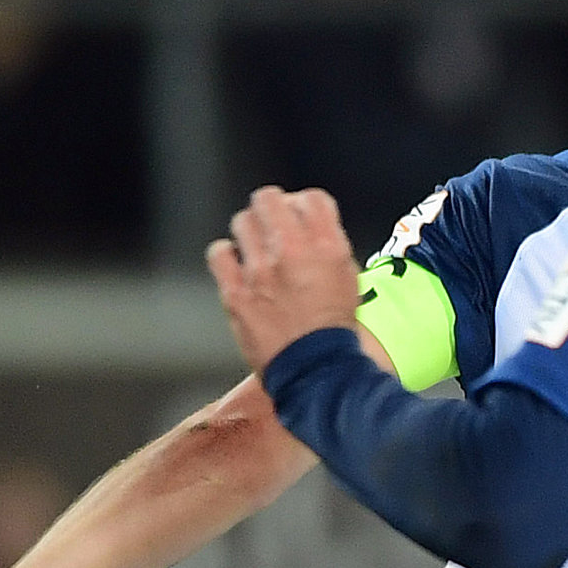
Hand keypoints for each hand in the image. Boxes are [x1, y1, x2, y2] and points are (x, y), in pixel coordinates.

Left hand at [208, 187, 361, 372]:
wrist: (317, 370)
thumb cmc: (335, 328)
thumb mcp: (348, 277)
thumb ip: (329, 245)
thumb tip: (309, 227)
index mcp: (327, 246)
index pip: (312, 198)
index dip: (304, 204)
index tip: (300, 215)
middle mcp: (292, 252)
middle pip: (269, 199)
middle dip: (272, 207)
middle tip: (273, 221)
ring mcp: (260, 272)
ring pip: (242, 221)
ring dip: (250, 229)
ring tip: (255, 245)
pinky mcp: (236, 293)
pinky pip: (219, 253)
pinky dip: (226, 254)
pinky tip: (236, 264)